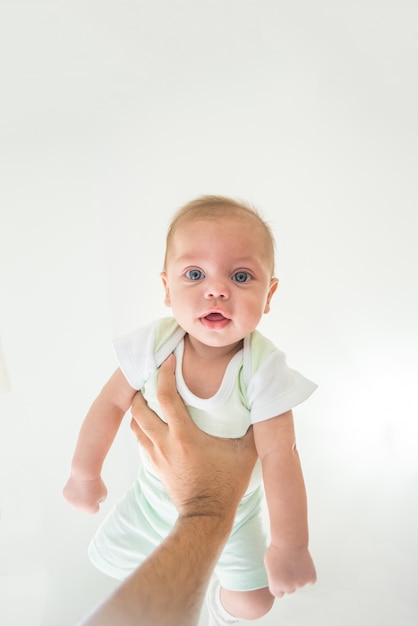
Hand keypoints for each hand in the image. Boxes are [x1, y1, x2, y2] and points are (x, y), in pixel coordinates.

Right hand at [62, 474, 106, 513]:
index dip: (97, 499)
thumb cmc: (94, 483)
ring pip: (78, 501)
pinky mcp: (66, 497)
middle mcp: (79, 509)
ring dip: (81, 496)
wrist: (84, 474)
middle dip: (88, 499)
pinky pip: (72, 496)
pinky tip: (77, 486)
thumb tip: (94, 502)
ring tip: (84, 487)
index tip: (96, 493)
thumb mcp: (103, 493)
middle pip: (85, 506)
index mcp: (90, 510)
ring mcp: (71, 503)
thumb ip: (100, 500)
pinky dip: (74, 491)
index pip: (95, 508)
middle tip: (90, 489)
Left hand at [130, 354, 256, 520]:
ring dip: (139, 408)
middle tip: (152, 377)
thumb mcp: (246, 453)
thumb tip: (265, 407)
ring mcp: (156, 455)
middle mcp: (165, 442)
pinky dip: (142, 427)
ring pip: (136, 425)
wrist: (206, 517)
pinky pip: (141, 441)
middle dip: (142, 390)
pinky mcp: (154, 467)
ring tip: (148, 397)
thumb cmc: (227, 484)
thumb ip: (254, 428)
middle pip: (139, 408)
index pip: (165, 396)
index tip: (168, 360)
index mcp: (184, 434)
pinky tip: (153, 424)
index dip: (164, 374)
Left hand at [264, 543, 316, 597]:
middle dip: (289, 581)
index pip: (278, 593)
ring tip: (294, 563)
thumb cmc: (277, 550)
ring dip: (298, 577)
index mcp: (276, 585)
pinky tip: (303, 564)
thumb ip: (273, 577)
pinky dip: (308, 574)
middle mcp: (289, 587)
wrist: (289, 541)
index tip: (280, 578)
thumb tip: (277, 580)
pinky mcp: (310, 577)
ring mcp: (301, 583)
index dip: (279, 586)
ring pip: (300, 584)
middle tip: (288, 568)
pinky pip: (310, 580)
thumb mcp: (268, 565)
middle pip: (289, 590)